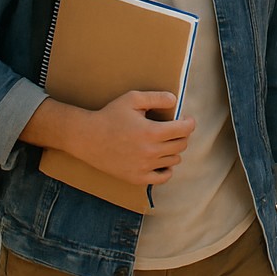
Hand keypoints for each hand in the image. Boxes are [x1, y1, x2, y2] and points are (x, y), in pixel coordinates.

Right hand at [75, 91, 194, 184]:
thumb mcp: (133, 98)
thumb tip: (175, 101)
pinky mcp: (136, 178)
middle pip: (182, 144)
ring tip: (165, 141)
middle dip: (182, 134)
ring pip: (174, 160)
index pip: (185, 130)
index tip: (185, 118)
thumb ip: (157, 97)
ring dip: (174, 149)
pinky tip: (161, 159)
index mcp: (152, 132)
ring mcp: (143, 167)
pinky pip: (163, 177)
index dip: (189, 122)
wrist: (86, 138)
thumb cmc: (110, 115)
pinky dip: (167, 169)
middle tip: (174, 129)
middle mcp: (150, 152)